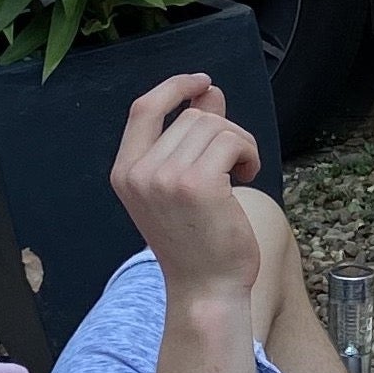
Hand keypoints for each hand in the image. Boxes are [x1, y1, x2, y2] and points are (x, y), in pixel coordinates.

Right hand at [109, 74, 261, 320]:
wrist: (206, 290)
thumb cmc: (198, 243)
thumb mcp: (183, 186)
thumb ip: (192, 138)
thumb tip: (208, 92)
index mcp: (125, 172)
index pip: (144, 109)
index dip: (174, 87)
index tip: (202, 82)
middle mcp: (139, 172)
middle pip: (190, 117)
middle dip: (224, 131)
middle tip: (237, 162)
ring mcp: (166, 177)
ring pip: (214, 126)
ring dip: (239, 144)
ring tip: (241, 173)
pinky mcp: (198, 184)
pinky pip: (232, 141)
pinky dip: (248, 153)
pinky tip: (248, 177)